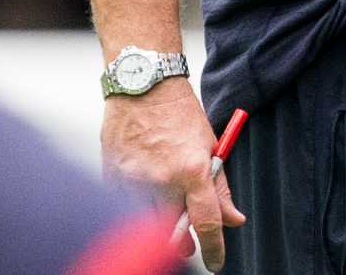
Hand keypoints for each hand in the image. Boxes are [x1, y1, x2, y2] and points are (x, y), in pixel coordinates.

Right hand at [102, 79, 243, 270]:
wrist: (143, 88)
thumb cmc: (181, 115)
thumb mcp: (210, 147)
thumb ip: (220, 186)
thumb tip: (234, 220)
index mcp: (192, 170)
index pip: (206, 222)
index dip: (213, 248)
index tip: (216, 264)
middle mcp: (161, 180)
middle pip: (171, 232)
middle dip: (180, 244)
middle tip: (186, 246)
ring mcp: (132, 182)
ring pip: (145, 223)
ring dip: (158, 224)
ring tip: (165, 206)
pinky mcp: (110, 180)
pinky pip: (124, 208)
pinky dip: (135, 207)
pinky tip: (142, 185)